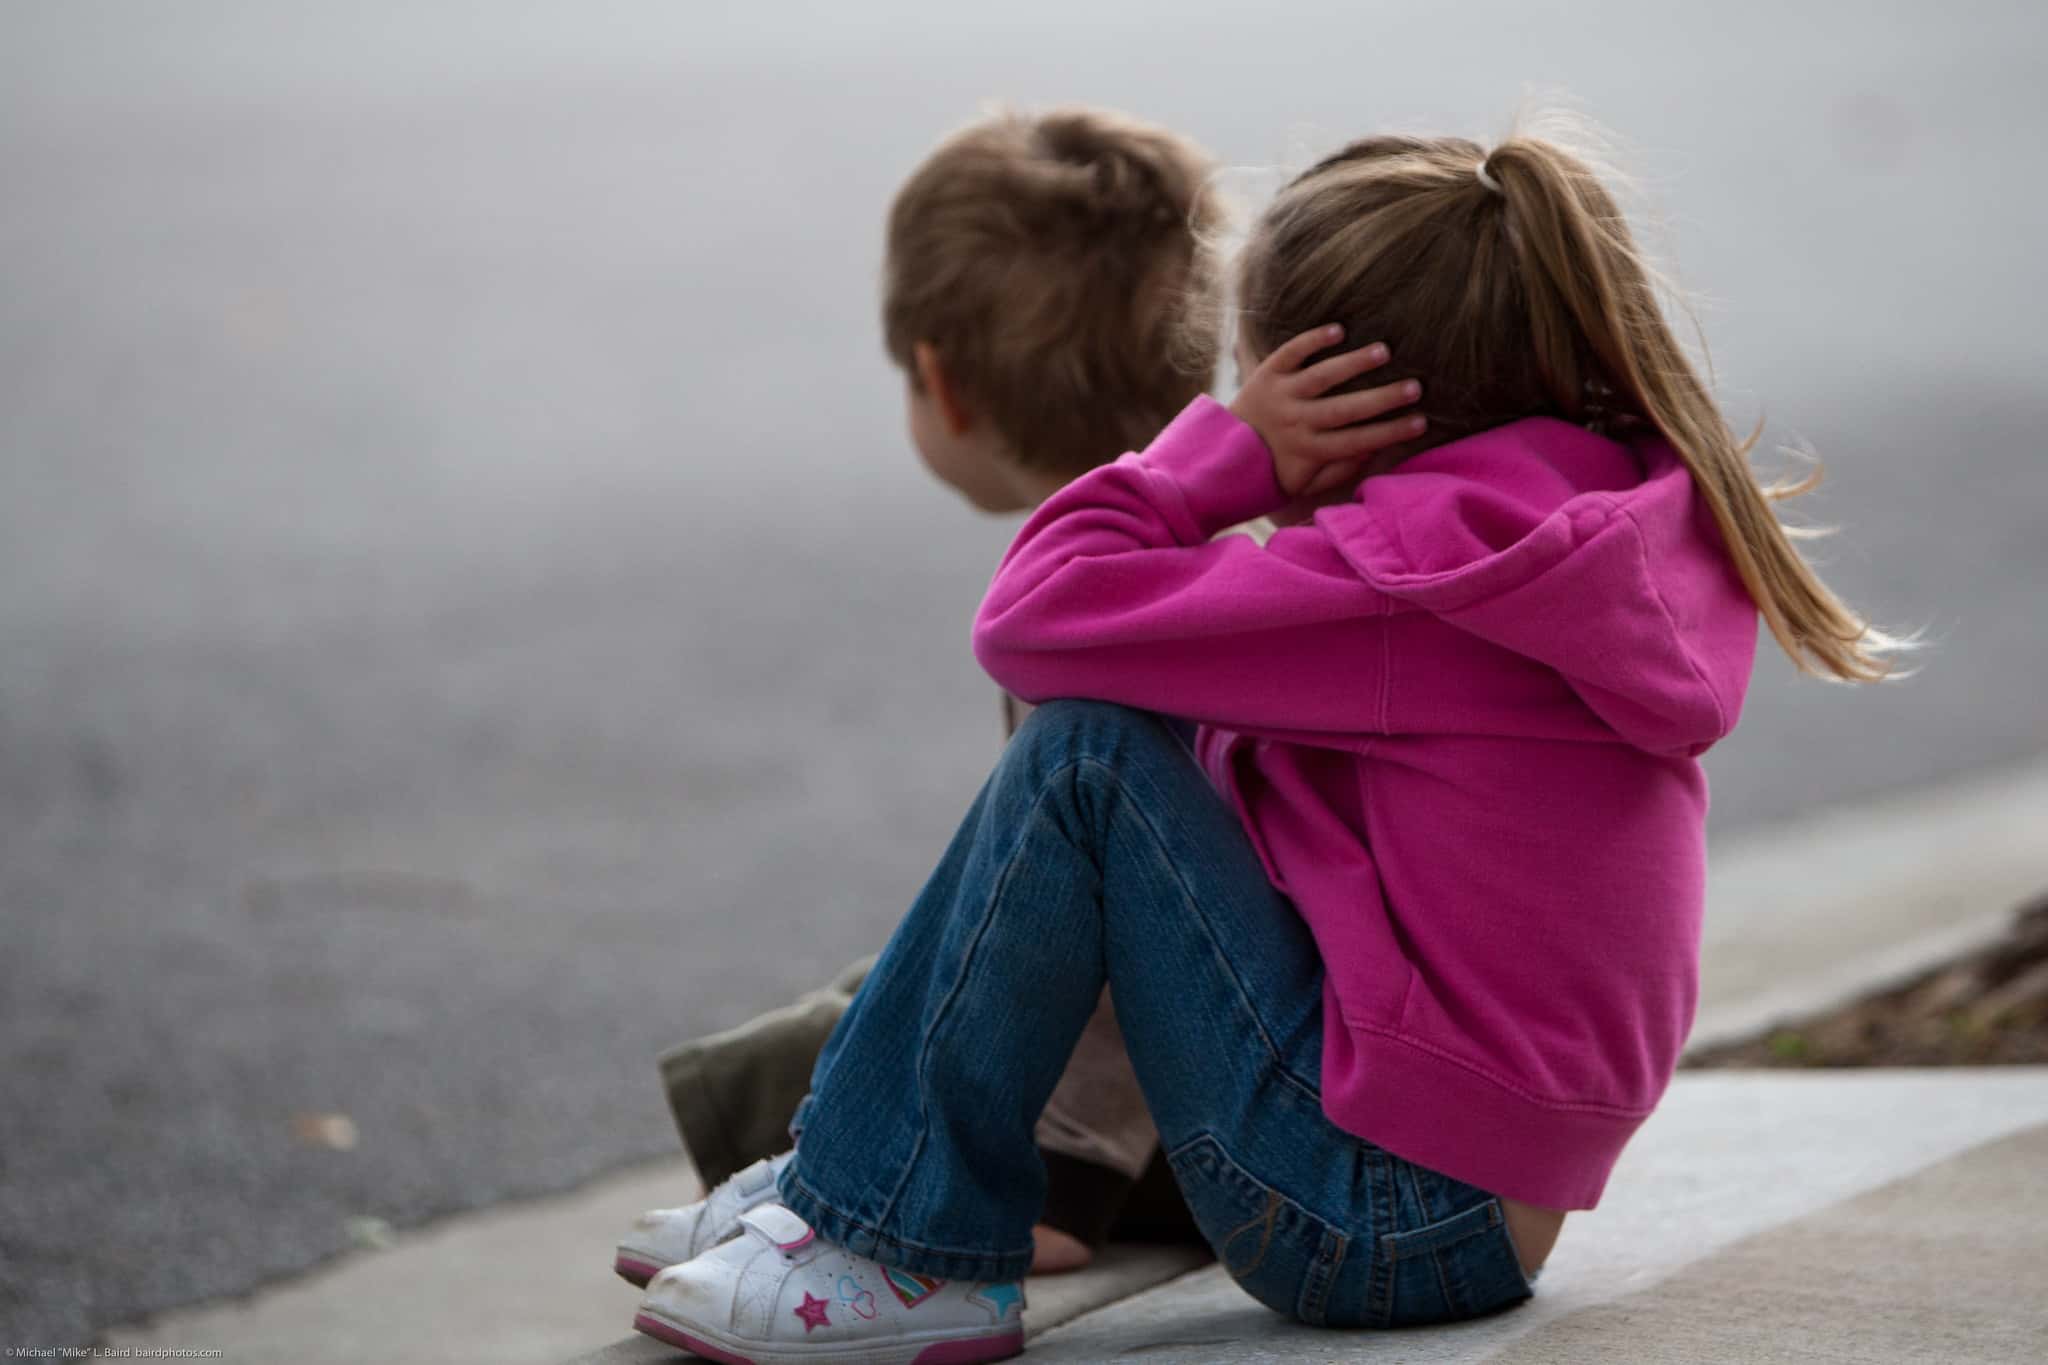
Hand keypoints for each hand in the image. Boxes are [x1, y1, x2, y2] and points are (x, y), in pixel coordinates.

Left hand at [1228, 325, 1425, 500]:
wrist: (1219, 455)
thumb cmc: (1271, 472)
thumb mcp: (1303, 484)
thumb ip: (1339, 471)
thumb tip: (1375, 451)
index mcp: (1308, 451)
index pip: (1358, 441)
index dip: (1391, 432)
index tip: (1421, 422)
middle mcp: (1296, 422)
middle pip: (1347, 408)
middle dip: (1383, 398)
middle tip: (1416, 387)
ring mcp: (1280, 395)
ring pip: (1322, 376)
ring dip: (1354, 363)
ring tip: (1384, 351)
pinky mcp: (1266, 374)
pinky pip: (1290, 353)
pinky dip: (1312, 340)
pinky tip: (1339, 330)